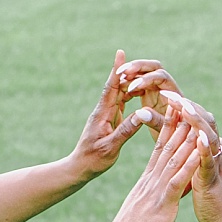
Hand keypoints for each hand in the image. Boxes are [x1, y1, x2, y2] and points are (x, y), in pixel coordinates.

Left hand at [71, 50, 159, 178]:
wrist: (81, 167)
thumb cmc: (94, 160)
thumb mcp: (111, 147)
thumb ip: (125, 130)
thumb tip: (141, 115)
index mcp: (103, 115)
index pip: (111, 89)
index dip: (117, 71)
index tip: (121, 54)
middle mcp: (103, 111)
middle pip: (115, 87)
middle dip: (124, 71)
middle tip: (134, 57)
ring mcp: (106, 115)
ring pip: (118, 94)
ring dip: (127, 81)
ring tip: (139, 70)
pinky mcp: (108, 120)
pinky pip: (120, 103)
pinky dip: (128, 94)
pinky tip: (135, 90)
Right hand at [105, 107, 203, 221]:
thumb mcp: (139, 207)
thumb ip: (147, 196)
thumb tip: (151, 192)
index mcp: (146, 181)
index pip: (158, 150)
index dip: (167, 129)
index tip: (175, 112)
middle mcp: (151, 181)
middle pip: (166, 148)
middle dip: (178, 125)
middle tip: (186, 104)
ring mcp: (156, 190)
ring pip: (173, 159)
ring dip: (186, 140)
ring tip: (195, 120)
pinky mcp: (163, 203)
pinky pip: (178, 180)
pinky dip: (189, 165)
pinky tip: (199, 153)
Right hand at [115, 58, 184, 137]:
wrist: (178, 145)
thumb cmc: (175, 139)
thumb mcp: (166, 133)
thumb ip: (156, 121)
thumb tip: (140, 112)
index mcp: (175, 95)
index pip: (161, 77)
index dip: (146, 80)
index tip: (132, 88)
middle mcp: (168, 89)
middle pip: (154, 68)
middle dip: (138, 66)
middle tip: (122, 71)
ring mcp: (158, 90)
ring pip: (144, 73)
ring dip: (131, 72)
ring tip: (116, 76)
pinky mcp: (150, 95)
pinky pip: (138, 83)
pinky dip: (129, 83)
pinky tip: (119, 90)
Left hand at [164, 94, 221, 221]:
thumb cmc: (214, 205)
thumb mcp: (197, 178)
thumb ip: (192, 164)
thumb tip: (182, 154)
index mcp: (204, 155)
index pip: (192, 126)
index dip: (180, 110)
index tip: (165, 96)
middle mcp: (212, 156)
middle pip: (201, 125)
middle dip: (186, 107)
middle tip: (169, 92)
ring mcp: (215, 167)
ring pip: (207, 138)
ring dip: (196, 122)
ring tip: (184, 106)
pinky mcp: (214, 182)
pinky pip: (210, 163)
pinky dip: (205, 149)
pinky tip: (199, 137)